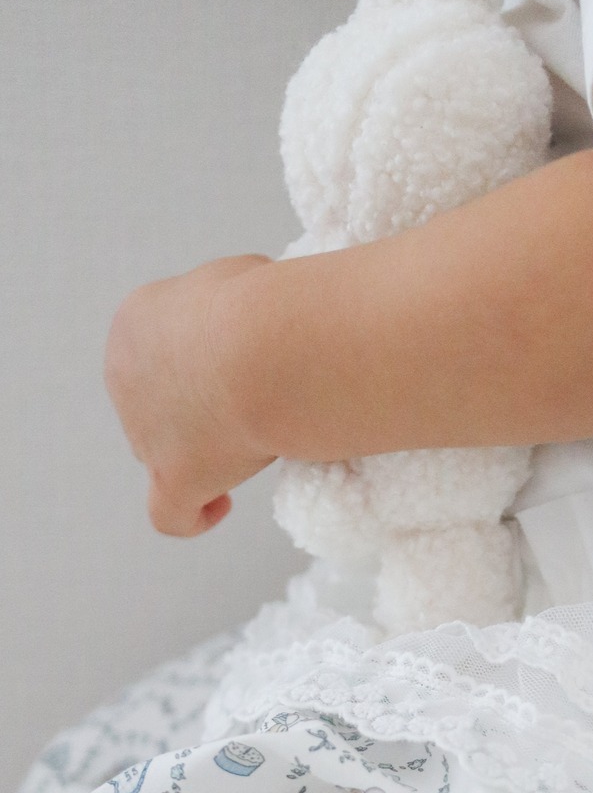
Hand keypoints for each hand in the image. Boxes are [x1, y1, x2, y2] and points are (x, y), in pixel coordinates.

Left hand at [104, 255, 277, 536]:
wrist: (267, 347)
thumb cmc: (266, 306)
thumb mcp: (242, 278)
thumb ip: (232, 305)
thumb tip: (255, 320)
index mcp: (136, 323)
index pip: (159, 349)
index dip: (197, 361)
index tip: (238, 364)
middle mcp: (125, 378)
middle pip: (153, 404)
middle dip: (193, 406)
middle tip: (251, 400)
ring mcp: (145, 433)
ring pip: (160, 451)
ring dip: (200, 450)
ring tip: (252, 444)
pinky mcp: (174, 478)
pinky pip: (170, 513)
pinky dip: (193, 514)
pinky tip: (219, 505)